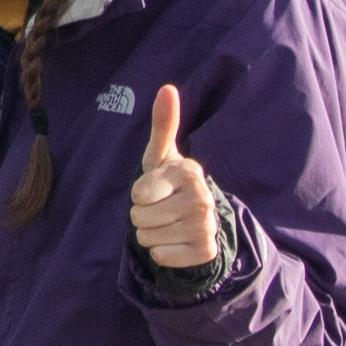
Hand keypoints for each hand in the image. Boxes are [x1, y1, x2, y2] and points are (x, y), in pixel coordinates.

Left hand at [127, 82, 222, 277]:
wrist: (196, 221)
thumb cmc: (170, 184)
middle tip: (160, 209)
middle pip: (139, 218)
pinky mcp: (205, 251)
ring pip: (148, 239)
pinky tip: (176, 241)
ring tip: (167, 224)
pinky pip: (161, 257)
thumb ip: (163, 124)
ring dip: (150, 235)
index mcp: (189, 172)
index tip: (155, 189)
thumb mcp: (162, 157)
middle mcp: (202, 198)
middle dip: (142, 216)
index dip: (139, 194)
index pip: (139, 193)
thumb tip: (167, 88)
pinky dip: (162, 253)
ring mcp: (206, 226)